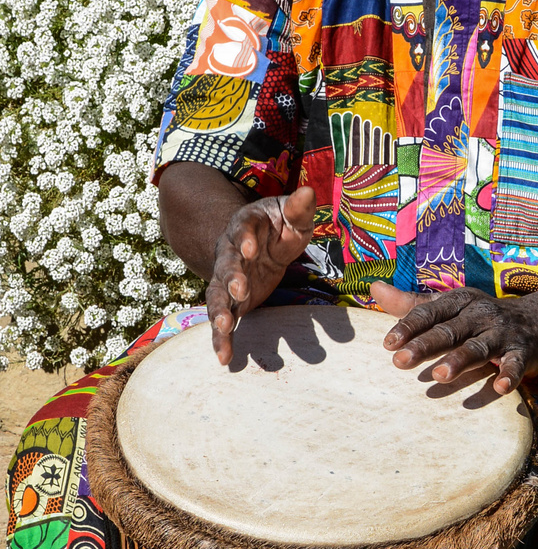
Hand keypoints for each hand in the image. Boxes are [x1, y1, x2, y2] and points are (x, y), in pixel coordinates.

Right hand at [206, 186, 315, 363]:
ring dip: (219, 311)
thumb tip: (308, 191)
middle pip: (226, 264)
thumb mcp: (293, 216)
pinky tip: (225, 358)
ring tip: (224, 328)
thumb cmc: (281, 226)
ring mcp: (226, 278)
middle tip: (240, 291)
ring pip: (217, 294)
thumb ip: (299, 208)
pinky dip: (221, 338)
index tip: (251, 251)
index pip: (243, 230)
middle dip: (231, 278)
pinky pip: (223, 319)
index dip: (245, 239)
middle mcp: (230, 252)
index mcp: (246, 226)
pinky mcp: (231, 301)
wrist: (263, 241)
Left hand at [372, 281, 537, 394]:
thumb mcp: (450, 305)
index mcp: (459, 301)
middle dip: (425, 345)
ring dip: (459, 360)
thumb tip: (374, 287)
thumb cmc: (481, 315)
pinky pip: (516, 363)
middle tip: (400, 362)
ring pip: (478, 347)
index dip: (409, 326)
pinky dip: (509, 374)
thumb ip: (412, 303)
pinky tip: (500, 387)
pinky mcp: (523, 351)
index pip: (429, 312)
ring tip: (440, 375)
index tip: (388, 343)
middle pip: (448, 330)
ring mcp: (502, 332)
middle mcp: (479, 314)